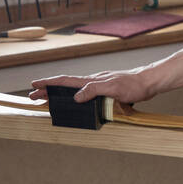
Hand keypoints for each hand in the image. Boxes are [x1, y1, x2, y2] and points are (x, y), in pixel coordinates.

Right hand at [30, 66, 155, 105]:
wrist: (149, 82)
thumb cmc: (133, 85)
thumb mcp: (112, 88)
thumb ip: (93, 90)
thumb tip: (75, 97)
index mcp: (91, 80)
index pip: (65, 81)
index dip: (49, 83)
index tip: (34, 85)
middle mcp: (93, 82)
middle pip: (66, 86)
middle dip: (48, 90)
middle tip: (33, 97)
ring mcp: (99, 86)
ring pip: (74, 90)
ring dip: (60, 95)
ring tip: (48, 101)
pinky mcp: (106, 91)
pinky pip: (84, 95)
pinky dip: (74, 98)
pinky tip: (74, 103)